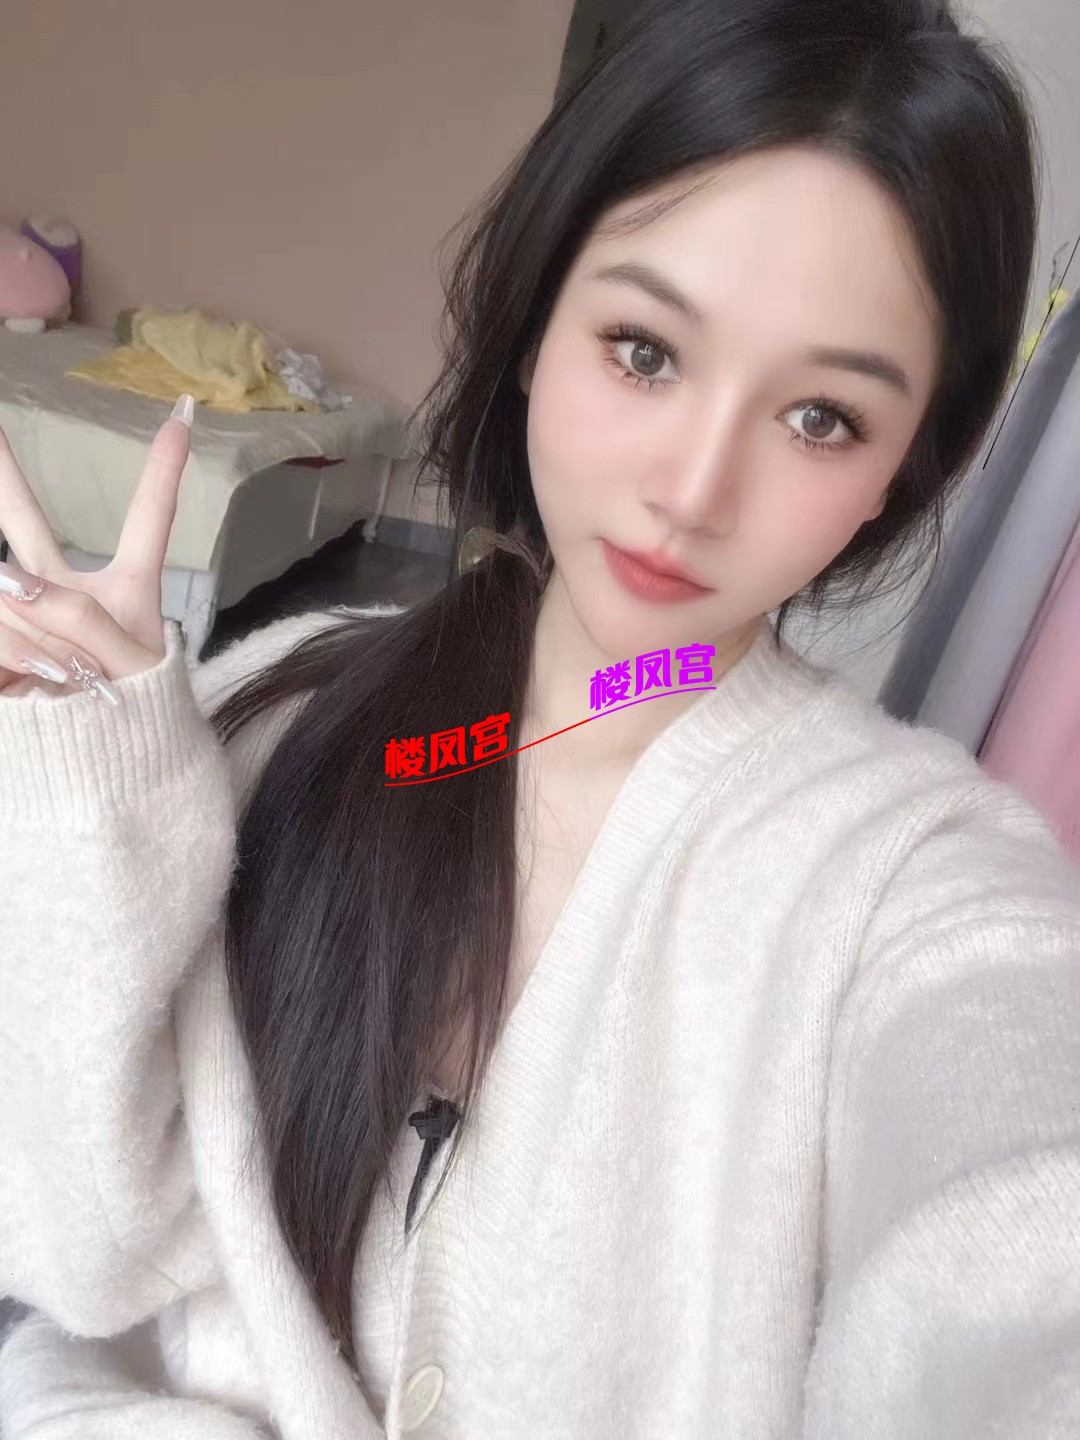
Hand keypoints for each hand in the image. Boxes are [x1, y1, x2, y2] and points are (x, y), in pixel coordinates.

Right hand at [0, 397, 193, 699]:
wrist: (108, 774)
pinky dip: (14, 654)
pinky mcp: (0, 641)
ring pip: (7, 593)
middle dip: (0, 471)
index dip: (164, 469)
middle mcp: (67, 593)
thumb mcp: (132, 671)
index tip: (184, 412)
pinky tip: (33, 682)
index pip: (147, 521)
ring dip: (33, 639)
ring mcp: (25, 615)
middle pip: (25, 519)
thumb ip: (80, 621)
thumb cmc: (138, 719)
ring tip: (63, 679)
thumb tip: (10, 583)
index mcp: (128, 591)